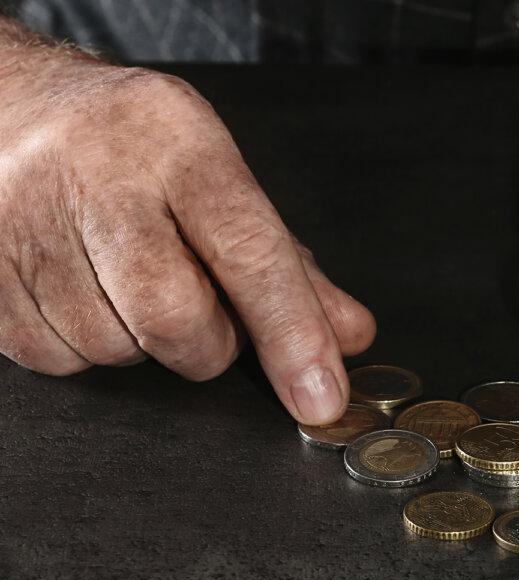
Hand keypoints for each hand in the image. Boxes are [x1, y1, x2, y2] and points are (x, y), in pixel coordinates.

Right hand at [0, 31, 373, 423]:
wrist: (9, 106)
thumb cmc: (133, 149)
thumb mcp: (219, 180)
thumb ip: (287, 266)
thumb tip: (347, 337)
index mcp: (178, 144)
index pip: (249, 251)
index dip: (292, 333)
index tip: (321, 396)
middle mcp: (96, 174)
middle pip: (174, 317)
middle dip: (206, 343)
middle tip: (200, 309)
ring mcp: (24, 221)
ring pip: (113, 348)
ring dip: (140, 341)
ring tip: (125, 279)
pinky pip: (55, 358)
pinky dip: (83, 344)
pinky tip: (81, 289)